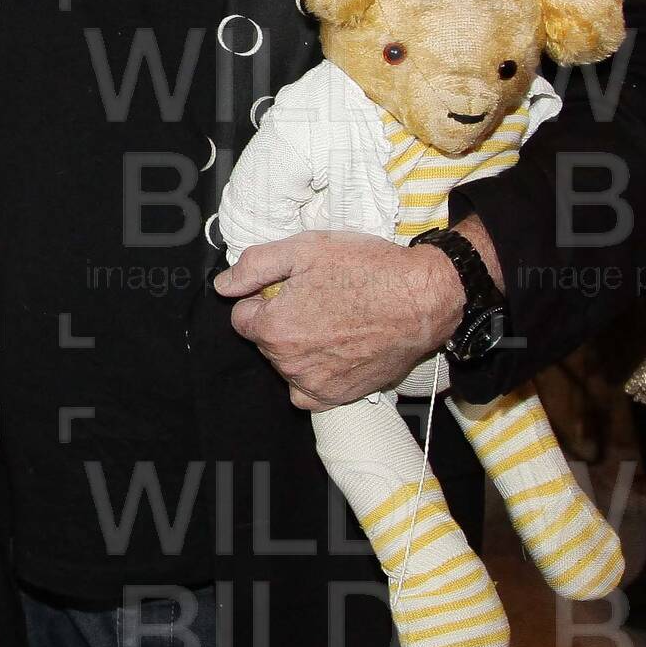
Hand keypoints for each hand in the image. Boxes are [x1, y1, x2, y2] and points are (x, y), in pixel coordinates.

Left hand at [214, 230, 464, 409]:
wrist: (422, 300)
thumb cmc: (367, 270)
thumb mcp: (304, 249)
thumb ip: (254, 267)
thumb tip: (223, 285)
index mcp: (274, 327)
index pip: (242, 317)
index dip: (264, 298)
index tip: (290, 289)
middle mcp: (289, 362)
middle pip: (265, 341)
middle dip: (281, 321)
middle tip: (317, 300)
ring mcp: (314, 384)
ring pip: (285, 365)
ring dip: (298, 348)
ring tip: (332, 323)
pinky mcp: (339, 397)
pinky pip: (307, 393)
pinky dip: (313, 376)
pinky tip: (333, 353)